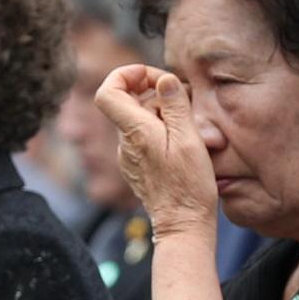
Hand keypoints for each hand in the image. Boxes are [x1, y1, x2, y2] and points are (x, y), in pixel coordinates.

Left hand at [95, 65, 218, 237]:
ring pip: (137, 120)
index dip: (126, 74)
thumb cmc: (189, 185)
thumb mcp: (190, 140)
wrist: (183, 225)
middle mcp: (125, 142)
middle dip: (153, 92)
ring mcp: (129, 156)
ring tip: (188, 124)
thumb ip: (175, 106)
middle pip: (128, 102)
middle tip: (182, 97)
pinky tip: (181, 143)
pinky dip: (160, 131)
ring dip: (160, 113)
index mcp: (135, 131)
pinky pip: (143, 138)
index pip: (108, 90)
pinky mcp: (137, 167)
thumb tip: (164, 79)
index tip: (152, 76)